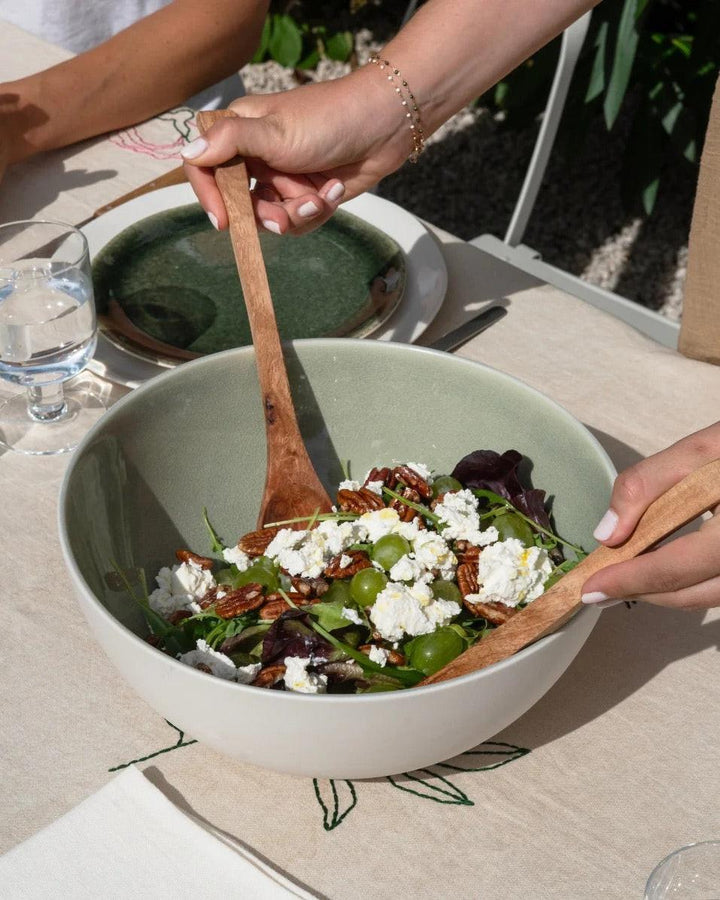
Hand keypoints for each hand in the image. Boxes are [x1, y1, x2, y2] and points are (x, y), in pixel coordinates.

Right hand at [182, 69, 410, 235]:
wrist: (385, 126)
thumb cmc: (329, 119)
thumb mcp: (275, 132)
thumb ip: (230, 143)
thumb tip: (188, 153)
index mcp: (240, 132)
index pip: (204, 166)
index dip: (209, 195)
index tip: (224, 221)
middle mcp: (257, 156)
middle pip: (240, 203)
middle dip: (267, 213)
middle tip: (285, 215)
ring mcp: (283, 176)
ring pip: (272, 216)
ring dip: (298, 213)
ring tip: (320, 197)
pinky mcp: (307, 193)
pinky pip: (298, 220)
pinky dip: (317, 211)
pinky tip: (333, 190)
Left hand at [581, 422, 719, 609]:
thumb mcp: (699, 451)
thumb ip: (646, 486)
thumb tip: (607, 535)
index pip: (675, 568)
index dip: (628, 582)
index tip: (590, 589)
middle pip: (694, 594)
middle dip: (643, 593)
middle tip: (600, 589)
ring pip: (711, 596)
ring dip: (668, 592)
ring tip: (627, 578)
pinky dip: (692, 582)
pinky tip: (664, 567)